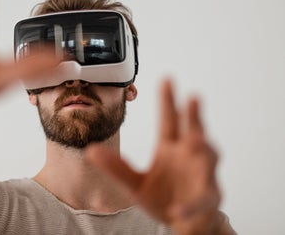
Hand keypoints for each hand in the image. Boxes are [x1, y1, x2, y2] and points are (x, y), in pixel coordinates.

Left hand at [86, 80, 223, 234]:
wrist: (184, 223)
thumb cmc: (163, 197)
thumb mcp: (134, 183)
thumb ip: (115, 167)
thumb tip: (90, 150)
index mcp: (169, 148)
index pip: (168, 120)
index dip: (168, 101)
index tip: (166, 79)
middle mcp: (188, 156)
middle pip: (193, 131)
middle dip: (193, 115)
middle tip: (192, 97)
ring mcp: (202, 175)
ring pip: (207, 158)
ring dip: (203, 149)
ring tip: (195, 141)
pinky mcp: (208, 198)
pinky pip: (201, 200)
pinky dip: (191, 205)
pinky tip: (178, 210)